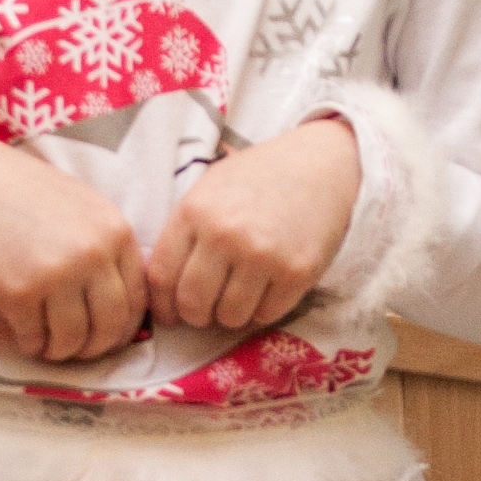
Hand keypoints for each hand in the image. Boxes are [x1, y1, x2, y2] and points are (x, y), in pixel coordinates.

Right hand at [0, 138, 148, 362]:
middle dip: (95, 348)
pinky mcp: (19, 292)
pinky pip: (34, 338)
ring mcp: (56, 274)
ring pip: (72, 339)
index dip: (123, 329)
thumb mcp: (87, 211)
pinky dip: (31, 344)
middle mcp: (92, 254)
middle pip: (110, 326)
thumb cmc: (32, 201)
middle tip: (79, 349)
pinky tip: (26, 335)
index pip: (136, 300)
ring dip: (61, 351)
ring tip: (50, 345)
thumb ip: (110, 251)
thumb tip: (127, 309)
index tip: (108, 337)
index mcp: (116, 233)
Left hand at [146, 119, 360, 333]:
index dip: (163, 305)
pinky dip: (263, 310)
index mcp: (195, 212)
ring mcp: (262, 255)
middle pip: (192, 303)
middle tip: (205, 311)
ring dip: (231, 315)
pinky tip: (266, 290)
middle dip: (195, 316)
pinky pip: (266, 315)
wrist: (319, 164)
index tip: (170, 314)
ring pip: (230, 316)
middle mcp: (224, 235)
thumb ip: (184, 232)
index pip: (162, 276)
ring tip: (238, 297)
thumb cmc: (257, 178)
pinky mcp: (296, 271)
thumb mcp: (208, 190)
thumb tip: (161, 287)